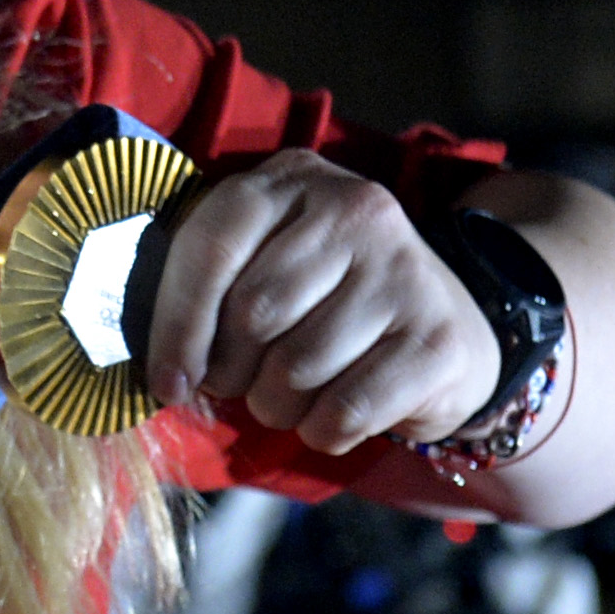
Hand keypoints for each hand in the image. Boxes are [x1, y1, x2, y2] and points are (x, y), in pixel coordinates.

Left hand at [143, 152, 503, 456]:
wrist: (446, 328)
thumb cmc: (327, 302)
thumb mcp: (266, 264)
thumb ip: (212, 291)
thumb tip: (168, 373)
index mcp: (293, 181)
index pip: (213, 246)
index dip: (177, 324)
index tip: (169, 380)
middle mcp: (356, 211)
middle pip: (253, 313)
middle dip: (232, 371)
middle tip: (244, 382)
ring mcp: (403, 272)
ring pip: (294, 368)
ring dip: (276, 406)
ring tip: (293, 395)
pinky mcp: (434, 339)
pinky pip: (343, 411)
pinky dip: (323, 431)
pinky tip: (334, 413)